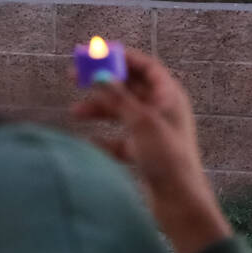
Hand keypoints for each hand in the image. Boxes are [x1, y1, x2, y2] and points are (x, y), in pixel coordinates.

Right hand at [72, 49, 231, 252]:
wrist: (178, 201)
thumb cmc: (166, 156)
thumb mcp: (140, 122)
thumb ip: (119, 97)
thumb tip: (100, 73)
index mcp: (169, 96)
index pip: (145, 66)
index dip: (121, 56)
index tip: (95, 51)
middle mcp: (163, 110)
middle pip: (130, 87)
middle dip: (103, 82)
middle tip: (73, 77)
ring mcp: (153, 132)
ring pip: (122, 113)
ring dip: (99, 109)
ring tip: (75, 112)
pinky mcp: (145, 154)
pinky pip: (120, 140)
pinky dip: (105, 138)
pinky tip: (89, 142)